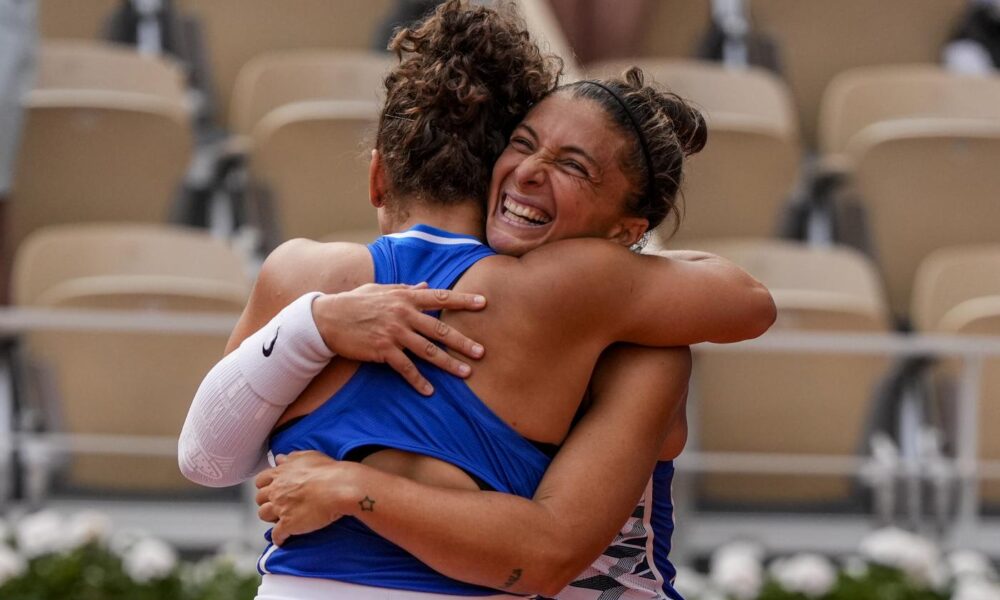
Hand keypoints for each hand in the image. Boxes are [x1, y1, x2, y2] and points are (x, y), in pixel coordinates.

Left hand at [255, 451, 358, 545]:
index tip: (272, 489)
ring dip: (270, 518)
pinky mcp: (288, 525)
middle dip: (266, 501)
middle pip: (259, 499)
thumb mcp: (308, 457)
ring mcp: (280, 508)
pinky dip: (278, 538)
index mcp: (280, 474)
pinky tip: (283, 540)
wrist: (339, 488)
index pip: (261, 481)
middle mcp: (276, 491)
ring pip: (263, 515)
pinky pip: (276, 535)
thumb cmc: (328, 471)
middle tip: (277, 504)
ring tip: (279, 519)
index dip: (266, 486)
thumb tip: (280, 458)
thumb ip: (291, 458)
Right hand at [312, 283, 486, 394]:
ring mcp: (394, 333)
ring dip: (448, 364)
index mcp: (405, 297)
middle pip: (440, 329)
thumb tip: (426, 286)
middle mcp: (403, 314)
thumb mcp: (381, 290)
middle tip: (481, 352)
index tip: (484, 303)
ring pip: (428, 350)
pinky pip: (405, 368)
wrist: (327, 318)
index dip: (463, 300)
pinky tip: (429, 390)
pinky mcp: (383, 350)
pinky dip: (418, 380)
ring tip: (466, 373)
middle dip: (463, 341)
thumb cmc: (355, 302)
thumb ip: (406, 289)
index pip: (440, 297)